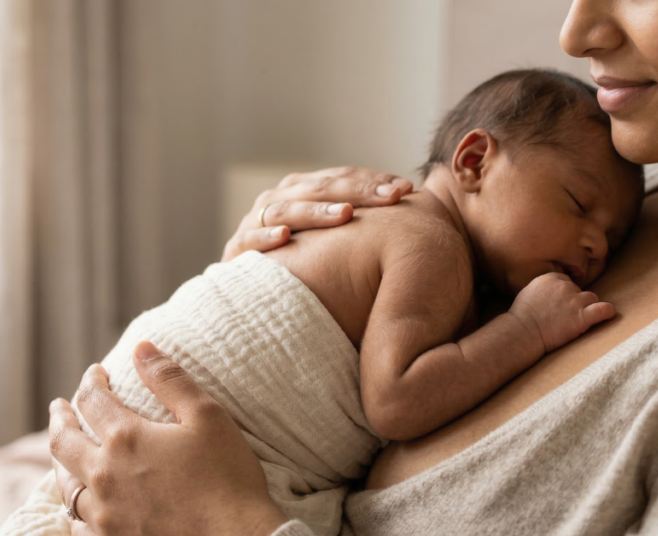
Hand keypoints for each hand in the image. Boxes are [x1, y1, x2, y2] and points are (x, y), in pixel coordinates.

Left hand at [49, 341, 287, 535]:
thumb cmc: (228, 477)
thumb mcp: (208, 416)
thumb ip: (170, 380)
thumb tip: (140, 347)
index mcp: (126, 438)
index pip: (93, 400)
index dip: (91, 381)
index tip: (95, 373)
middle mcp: (104, 475)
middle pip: (64, 440)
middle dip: (60, 417)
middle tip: (59, 406)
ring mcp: (104, 513)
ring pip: (65, 484)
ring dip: (60, 462)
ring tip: (64, 452)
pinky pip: (77, 525)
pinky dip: (74, 509)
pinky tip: (80, 504)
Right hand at [223, 166, 413, 260]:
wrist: (246, 299)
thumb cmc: (304, 270)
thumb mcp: (334, 245)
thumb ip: (362, 227)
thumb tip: (421, 213)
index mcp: (303, 192)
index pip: (342, 178)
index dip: (373, 181)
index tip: (406, 189)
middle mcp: (279, 201)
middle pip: (318, 188)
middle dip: (356, 192)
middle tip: (390, 198)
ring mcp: (254, 224)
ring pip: (285, 208)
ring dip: (315, 210)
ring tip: (344, 215)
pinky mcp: (235, 253)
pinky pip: (249, 242)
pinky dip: (265, 237)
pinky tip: (285, 236)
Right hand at [508, 273, 615, 352]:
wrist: (523, 332)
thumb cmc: (521, 316)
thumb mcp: (528, 291)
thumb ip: (543, 287)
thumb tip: (550, 292)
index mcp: (551, 278)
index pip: (566, 281)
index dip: (565, 293)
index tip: (561, 304)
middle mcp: (565, 286)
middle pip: (579, 290)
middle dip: (575, 301)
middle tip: (566, 315)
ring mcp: (575, 301)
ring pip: (591, 298)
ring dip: (587, 307)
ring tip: (580, 318)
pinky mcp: (583, 316)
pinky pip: (603, 309)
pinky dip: (607, 311)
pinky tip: (608, 314)